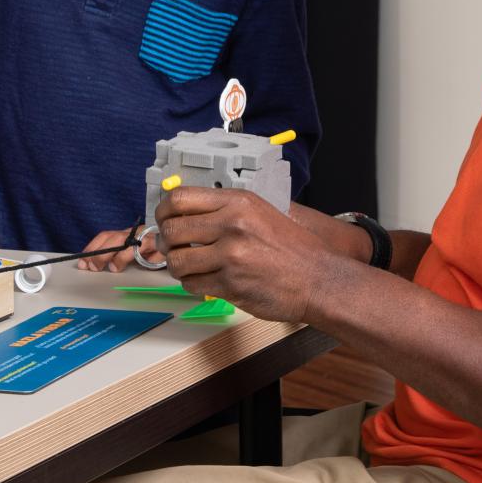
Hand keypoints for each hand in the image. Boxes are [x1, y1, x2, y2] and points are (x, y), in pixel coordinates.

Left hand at [74, 226, 152, 271]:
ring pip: (127, 242)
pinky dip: (138, 256)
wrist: (178, 245)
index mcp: (125, 234)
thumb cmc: (154, 252)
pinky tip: (133, 264)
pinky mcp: (158, 243)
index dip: (92, 248)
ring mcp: (145, 237)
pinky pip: (146, 248)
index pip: (105, 236)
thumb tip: (96, 265)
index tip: (83, 262)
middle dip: (100, 253)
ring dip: (117, 256)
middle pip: (113, 238)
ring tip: (113, 268)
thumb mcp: (133, 255)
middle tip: (93, 267)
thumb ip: (117, 257)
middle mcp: (133, 233)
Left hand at [156, 187, 341, 323]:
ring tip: (187, 265)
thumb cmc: (293, 248)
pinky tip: (204, 279)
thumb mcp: (259, 212)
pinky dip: (191, 283)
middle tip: (170, 246)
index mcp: (238, 202)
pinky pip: (191, 284)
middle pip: (171, 229)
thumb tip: (183, 212)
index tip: (164, 219)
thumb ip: (224, 209)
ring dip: (176, 266)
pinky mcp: (230, 284)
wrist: (318, 279)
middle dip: (164, 241)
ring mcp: (230, 256)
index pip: (179, 198)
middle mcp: (231, 225)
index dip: (164, 210)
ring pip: (176, 261)